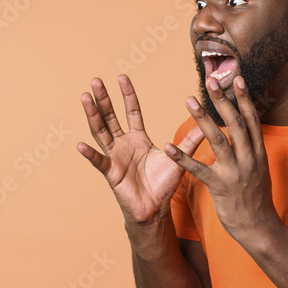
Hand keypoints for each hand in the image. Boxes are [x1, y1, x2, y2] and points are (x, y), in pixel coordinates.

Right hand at [77, 75, 204, 223]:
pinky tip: (80, 145)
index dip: (127, 95)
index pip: (132, 111)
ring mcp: (115, 157)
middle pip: (111, 116)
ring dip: (92, 115)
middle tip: (96, 80)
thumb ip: (190, 140)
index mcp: (138, 139)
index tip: (122, 77)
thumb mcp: (179, 158)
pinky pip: (99, 162)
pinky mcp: (111, 173)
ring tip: (85, 97)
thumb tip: (207, 123)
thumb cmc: (163, 185)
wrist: (155, 210)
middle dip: (104, 99)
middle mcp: (123, 144)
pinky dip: (90, 154)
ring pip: (101, 132)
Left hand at [163, 76, 281, 243]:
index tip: (237, 79)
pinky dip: (182, 158)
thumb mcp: (259, 170)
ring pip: (218, 140)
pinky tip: (167, 147)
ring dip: (202, 118)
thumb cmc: (256, 199)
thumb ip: (252, 150)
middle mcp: (249, 159)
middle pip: (235, 123)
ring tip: (188, 100)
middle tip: (210, 80)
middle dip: (222, 100)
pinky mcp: (220, 187)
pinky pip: (198, 169)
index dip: (244, 98)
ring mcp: (235, 172)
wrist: (260, 228)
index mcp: (258, 153)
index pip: (251, 120)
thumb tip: (247, 131)